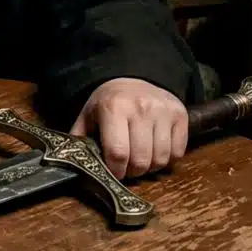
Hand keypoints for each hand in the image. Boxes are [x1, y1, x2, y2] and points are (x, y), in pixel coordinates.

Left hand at [71, 77, 187, 179]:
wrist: (131, 77)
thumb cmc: (108, 102)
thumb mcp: (88, 116)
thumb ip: (80, 139)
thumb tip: (72, 163)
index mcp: (113, 108)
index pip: (118, 153)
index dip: (116, 171)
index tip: (114, 173)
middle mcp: (140, 108)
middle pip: (141, 160)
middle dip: (133, 171)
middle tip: (127, 167)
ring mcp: (163, 110)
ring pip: (161, 159)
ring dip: (150, 167)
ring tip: (140, 158)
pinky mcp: (180, 114)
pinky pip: (178, 152)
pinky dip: (167, 158)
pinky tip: (155, 148)